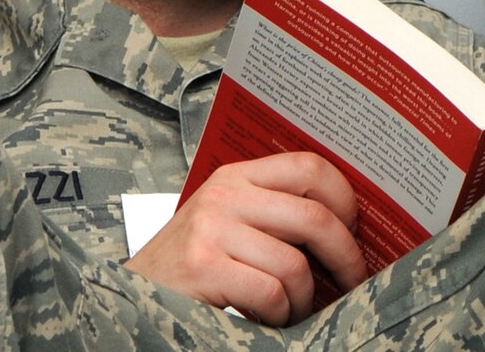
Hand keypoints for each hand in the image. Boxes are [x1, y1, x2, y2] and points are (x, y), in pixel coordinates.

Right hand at [126, 152, 368, 324]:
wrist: (129, 296)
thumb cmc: (189, 265)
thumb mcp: (226, 221)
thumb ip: (272, 212)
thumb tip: (345, 225)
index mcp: (236, 177)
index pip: (309, 166)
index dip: (344, 198)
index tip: (356, 227)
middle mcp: (224, 196)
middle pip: (313, 216)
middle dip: (345, 254)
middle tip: (353, 277)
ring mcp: (211, 230)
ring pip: (295, 265)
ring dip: (306, 299)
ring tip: (295, 309)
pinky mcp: (203, 268)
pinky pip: (271, 293)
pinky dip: (280, 315)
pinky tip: (269, 319)